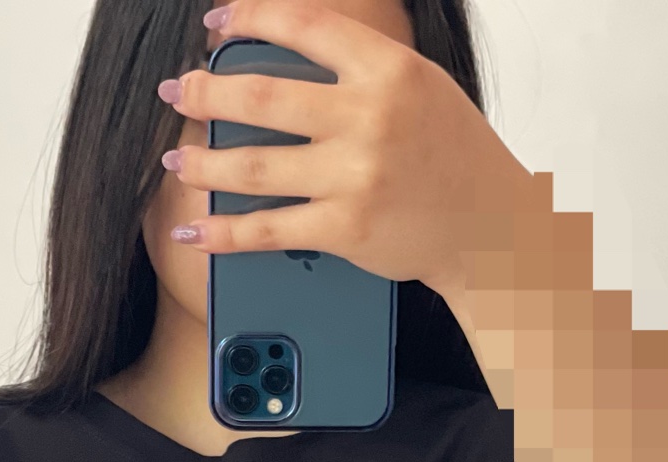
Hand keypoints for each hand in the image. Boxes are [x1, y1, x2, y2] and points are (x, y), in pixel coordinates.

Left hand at [157, 0, 531, 300]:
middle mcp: (368, 117)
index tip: (216, 24)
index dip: (250, 19)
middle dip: (205, 92)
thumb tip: (285, 58)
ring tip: (176, 162)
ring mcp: (354, 175)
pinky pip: (268, 230)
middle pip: (262, 96)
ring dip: (203, 165)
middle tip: (176, 91)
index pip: (303, 26)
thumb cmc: (454, 156)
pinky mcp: (344, 228)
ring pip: (255, 166)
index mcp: (387, 69)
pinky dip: (223, 234)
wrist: (492, 228)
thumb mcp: (419, 86)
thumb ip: (359, 70)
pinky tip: (194, 231)